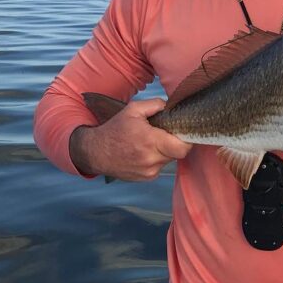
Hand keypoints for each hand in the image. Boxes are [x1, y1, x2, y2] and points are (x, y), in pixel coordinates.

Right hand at [69, 98, 191, 180]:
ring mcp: (148, 171)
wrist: (96, 152)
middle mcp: (151, 159)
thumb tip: (171, 106)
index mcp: (150, 141)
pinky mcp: (145, 178)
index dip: (187, 140)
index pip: (182, 148)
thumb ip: (155, 104)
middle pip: (177, 153)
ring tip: (151, 142)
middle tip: (166, 134)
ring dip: (165, 151)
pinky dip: (156, 159)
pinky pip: (159, 167)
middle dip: (174, 143)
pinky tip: (144, 152)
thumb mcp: (133, 110)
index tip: (183, 131)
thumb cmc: (115, 129)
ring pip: (168, 160)